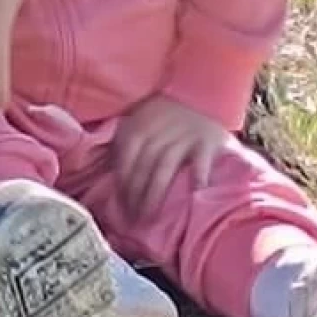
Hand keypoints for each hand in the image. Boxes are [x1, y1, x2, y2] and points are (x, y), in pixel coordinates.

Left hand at [112, 94, 236, 221]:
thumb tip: (109, 174)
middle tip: (133, 219)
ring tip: (150, 215)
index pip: (126, 155)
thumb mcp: (145, 123)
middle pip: (143, 164)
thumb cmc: (169, 121)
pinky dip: (197, 177)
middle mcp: (161, 126)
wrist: (206, 96)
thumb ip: (129, 145)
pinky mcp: (207, 139)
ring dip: (155, 193)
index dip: (122, 182)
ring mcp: (185, 132)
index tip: (120, 206)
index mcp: (141, 122)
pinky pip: (200, 161)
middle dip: (136, 194)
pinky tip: (193, 195)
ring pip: (164, 166)